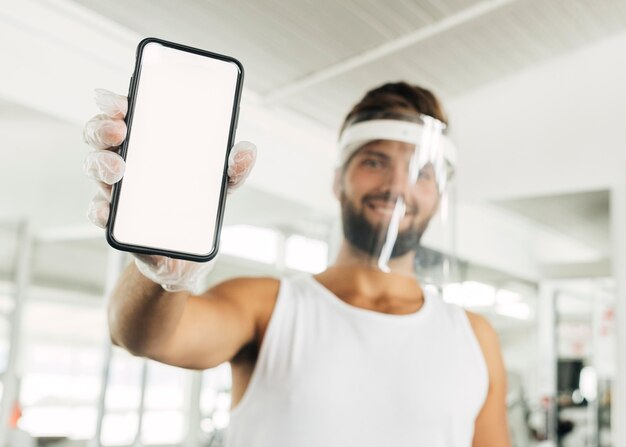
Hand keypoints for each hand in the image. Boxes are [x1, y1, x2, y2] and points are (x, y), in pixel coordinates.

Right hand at [83, 89, 255, 292]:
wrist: (189, 257)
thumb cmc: (199, 209)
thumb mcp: (222, 186)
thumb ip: (235, 168)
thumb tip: (246, 150)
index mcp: (148, 145)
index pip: (124, 115)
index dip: (116, 103)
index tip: (123, 103)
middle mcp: (127, 162)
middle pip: (100, 136)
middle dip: (102, 128)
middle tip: (119, 132)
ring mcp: (118, 191)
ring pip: (95, 168)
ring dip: (101, 165)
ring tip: (118, 170)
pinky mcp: (116, 222)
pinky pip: (99, 213)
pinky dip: (101, 212)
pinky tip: (109, 212)